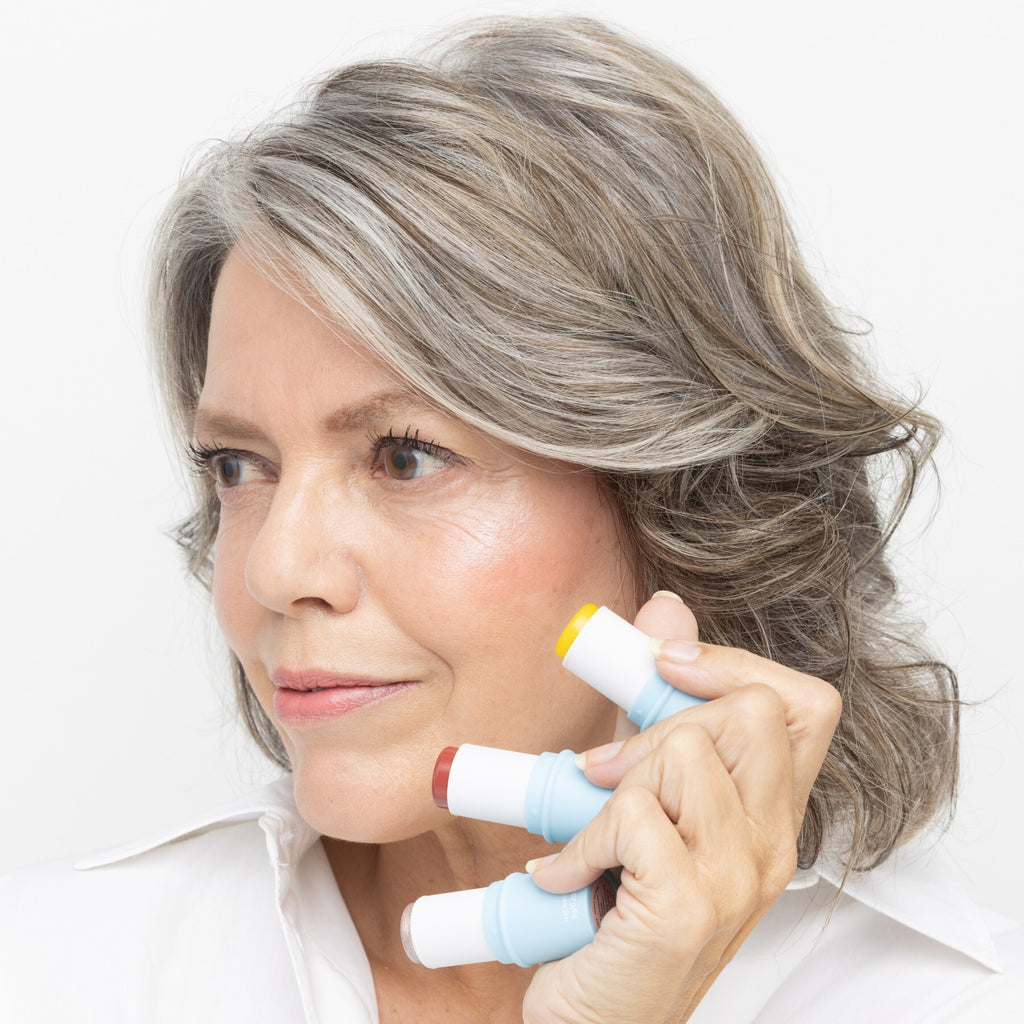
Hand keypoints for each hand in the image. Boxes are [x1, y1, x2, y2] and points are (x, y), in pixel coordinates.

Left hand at [522, 592, 841, 1023]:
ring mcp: (736, 879)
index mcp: (768, 815)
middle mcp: (771, 845)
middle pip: (750, 712)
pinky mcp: (686, 906)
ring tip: (589, 825)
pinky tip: (565, 875)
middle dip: (662, 719)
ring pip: (686, 751)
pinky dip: (581, 835)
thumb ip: (657, 707)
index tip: (670, 662)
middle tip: (606, 767)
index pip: (807, 703)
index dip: (739, 664)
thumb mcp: (646, 795)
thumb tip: (665, 606)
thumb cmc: (619, 910)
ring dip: (617, 780)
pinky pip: (631, 814)